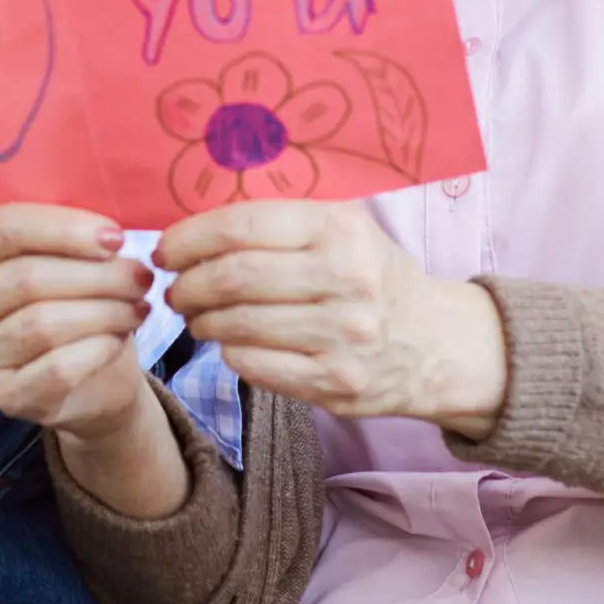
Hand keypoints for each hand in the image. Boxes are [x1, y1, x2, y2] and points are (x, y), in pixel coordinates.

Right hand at [0, 203, 156, 445]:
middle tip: (141, 278)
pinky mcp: (6, 396)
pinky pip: (55, 369)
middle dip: (96, 275)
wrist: (92, 381)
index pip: (5, 228)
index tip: (116, 238)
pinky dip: (96, 350)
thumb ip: (79, 240)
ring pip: (41, 324)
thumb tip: (110, 236)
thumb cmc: (79, 306)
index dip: (63, 228)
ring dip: (103, 312)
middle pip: (26, 277)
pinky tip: (119, 341)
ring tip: (138, 308)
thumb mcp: (74, 262)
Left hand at [159, 200, 507, 437]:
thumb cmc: (373, 275)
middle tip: (173, 289)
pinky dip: (230, 353)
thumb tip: (194, 221)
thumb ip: (281, 220)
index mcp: (339, 228)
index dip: (189, 238)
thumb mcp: (343, 227)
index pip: (242, 227)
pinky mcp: (335, 383)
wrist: (437, 343)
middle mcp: (345, 279)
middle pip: (233, 279)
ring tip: (196, 316)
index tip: (166, 250)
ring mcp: (342, 336)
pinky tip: (230, 343)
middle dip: (187, 285)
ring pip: (238, 327)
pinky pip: (255, 366)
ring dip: (202, 322)